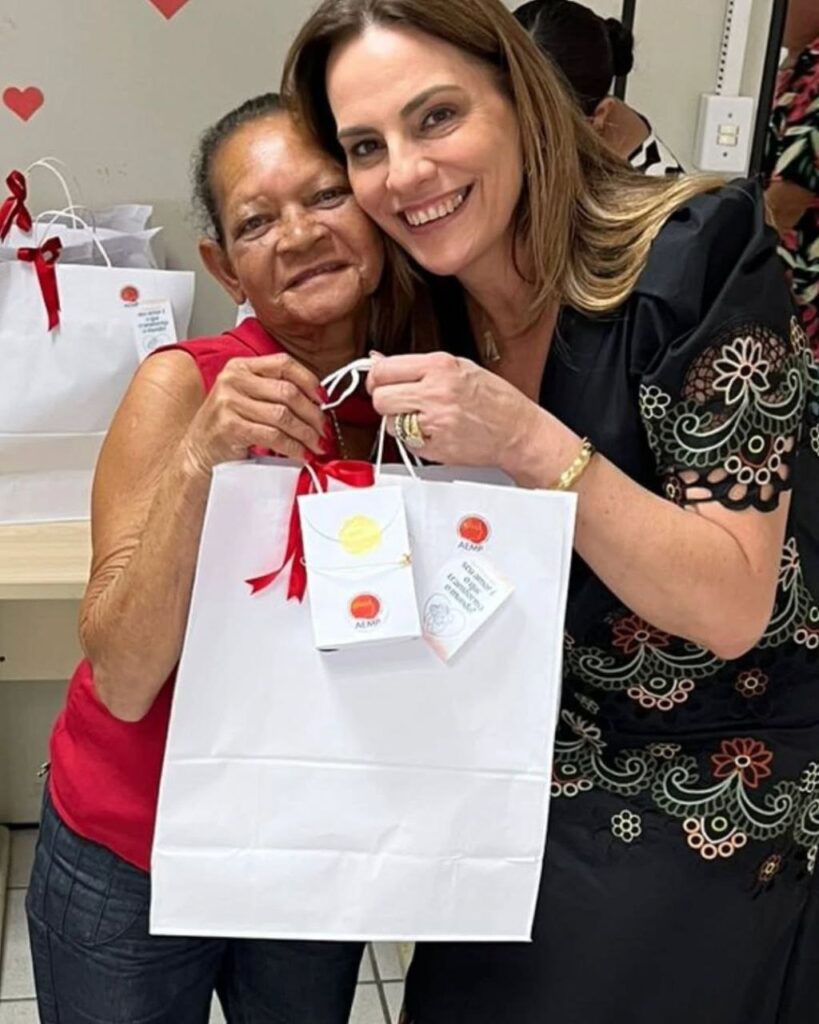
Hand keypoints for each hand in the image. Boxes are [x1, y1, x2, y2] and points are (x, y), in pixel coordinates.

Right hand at [183, 353, 327, 472]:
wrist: (198, 453)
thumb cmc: (227, 428)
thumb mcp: (246, 399)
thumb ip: (273, 393)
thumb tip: (316, 402)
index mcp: (240, 367)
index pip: (284, 364)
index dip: (309, 381)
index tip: (323, 400)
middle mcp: (233, 380)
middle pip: (288, 392)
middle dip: (313, 414)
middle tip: (323, 430)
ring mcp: (229, 402)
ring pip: (283, 415)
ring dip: (306, 434)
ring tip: (316, 445)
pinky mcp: (230, 427)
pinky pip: (273, 435)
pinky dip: (292, 447)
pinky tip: (300, 454)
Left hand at [367, 352, 541, 469]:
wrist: (518, 430)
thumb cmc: (494, 398)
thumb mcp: (459, 367)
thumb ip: (416, 365)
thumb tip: (378, 360)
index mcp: (440, 366)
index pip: (384, 370)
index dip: (377, 378)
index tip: (380, 382)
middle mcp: (436, 393)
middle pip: (380, 399)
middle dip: (385, 402)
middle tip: (399, 402)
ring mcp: (435, 423)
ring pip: (389, 423)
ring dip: (399, 422)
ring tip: (423, 417)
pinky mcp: (435, 448)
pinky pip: (406, 443)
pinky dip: (414, 440)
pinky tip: (435, 432)